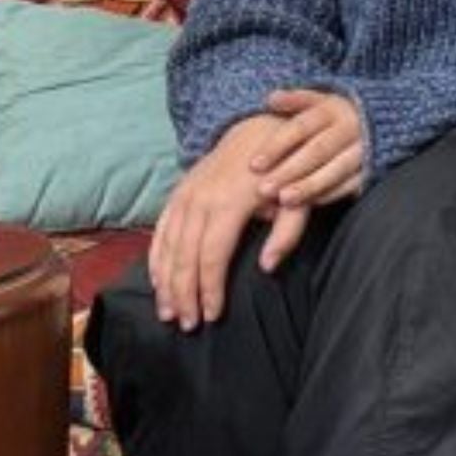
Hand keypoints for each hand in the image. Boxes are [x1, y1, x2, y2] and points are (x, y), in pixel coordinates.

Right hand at [149, 114, 291, 331]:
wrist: (258, 131)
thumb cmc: (285, 172)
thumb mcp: (299, 199)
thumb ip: (288, 234)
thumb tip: (268, 268)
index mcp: (229, 204)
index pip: (213, 256)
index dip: (210, 288)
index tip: (212, 315)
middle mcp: (200, 200)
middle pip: (185, 257)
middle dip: (184, 294)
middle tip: (187, 325)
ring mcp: (184, 196)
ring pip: (168, 247)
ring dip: (165, 284)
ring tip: (168, 314)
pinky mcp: (177, 195)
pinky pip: (160, 231)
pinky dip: (156, 259)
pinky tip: (157, 283)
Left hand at [248, 88, 365, 207]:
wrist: (388, 119)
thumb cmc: (337, 115)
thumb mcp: (320, 100)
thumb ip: (296, 100)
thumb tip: (270, 98)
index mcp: (332, 109)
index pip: (301, 127)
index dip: (277, 146)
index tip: (254, 165)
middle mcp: (350, 128)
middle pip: (317, 150)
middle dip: (289, 170)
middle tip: (264, 189)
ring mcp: (364, 149)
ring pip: (336, 169)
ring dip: (309, 185)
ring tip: (285, 199)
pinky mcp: (374, 167)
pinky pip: (352, 183)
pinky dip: (330, 194)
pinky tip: (309, 204)